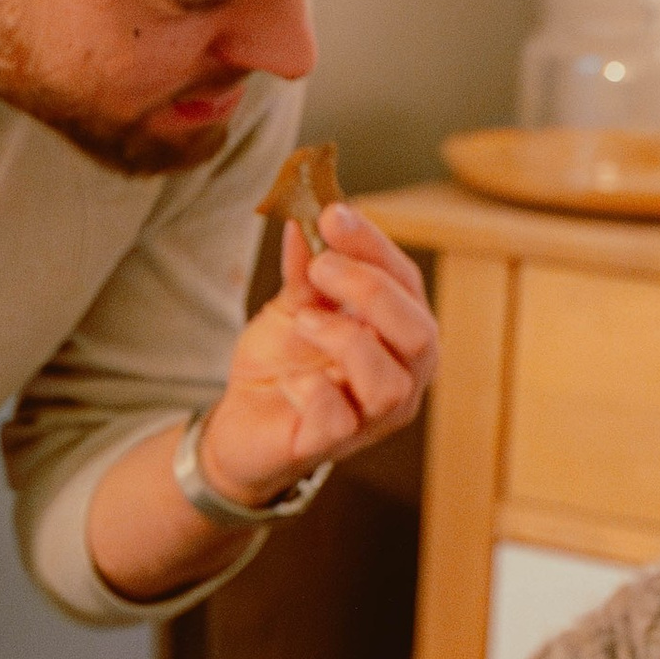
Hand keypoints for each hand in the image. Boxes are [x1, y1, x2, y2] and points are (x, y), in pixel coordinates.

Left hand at [197, 205, 437, 505]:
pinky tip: (290, 380)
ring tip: (304, 321)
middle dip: (370, 288)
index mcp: (398, 335)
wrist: (239, 423)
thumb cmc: (282, 363)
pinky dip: (312, 389)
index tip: (333, 214)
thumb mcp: (294, 304)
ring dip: (345, 338)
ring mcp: (371, 418)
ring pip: (391, 383)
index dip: (374, 245)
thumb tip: (308, 212)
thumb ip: (307, 267)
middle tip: (320, 266)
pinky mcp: (332, 445)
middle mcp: (400, 378)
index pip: (407, 283)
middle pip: (420, 333)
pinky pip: (340, 420)